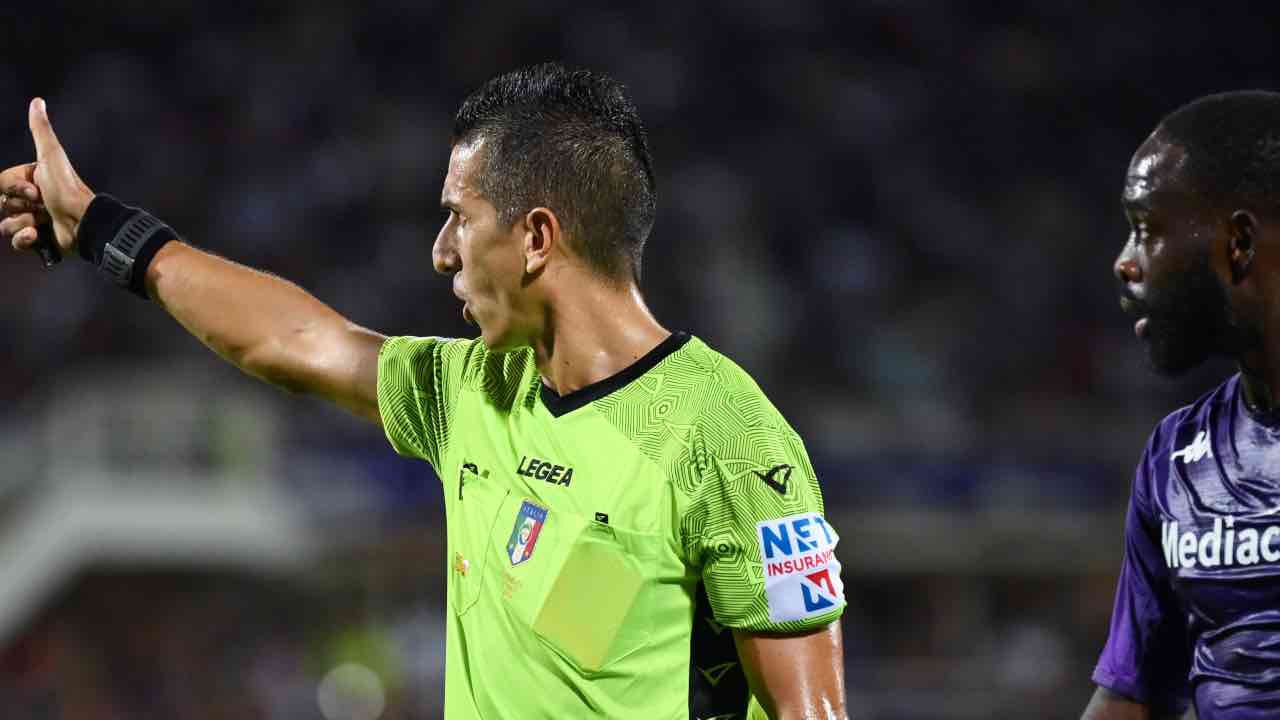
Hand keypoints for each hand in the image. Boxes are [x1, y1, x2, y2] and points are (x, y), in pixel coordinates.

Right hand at [6, 98, 93, 257]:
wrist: (84, 223)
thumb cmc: (68, 189)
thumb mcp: (51, 156)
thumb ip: (41, 130)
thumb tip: (37, 101)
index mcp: (30, 180)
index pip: (1, 184)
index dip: (13, 189)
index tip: (34, 191)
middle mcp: (30, 200)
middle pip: (0, 205)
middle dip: (17, 206)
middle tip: (39, 206)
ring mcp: (33, 220)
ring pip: (4, 224)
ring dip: (20, 223)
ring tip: (40, 222)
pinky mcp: (38, 240)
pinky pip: (15, 242)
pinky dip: (23, 240)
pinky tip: (37, 235)